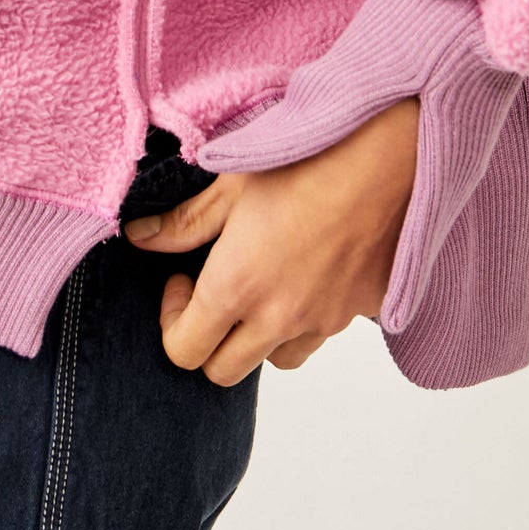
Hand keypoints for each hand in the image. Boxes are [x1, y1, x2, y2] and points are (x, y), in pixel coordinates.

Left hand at [122, 97, 420, 384]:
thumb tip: (140, 237)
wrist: (388, 157)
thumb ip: (183, 222)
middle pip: (222, 372)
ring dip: (258, 335)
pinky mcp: (357, 314)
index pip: (183, 351)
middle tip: (214, 289)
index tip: (182, 278)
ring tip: (263, 282)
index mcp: (236, 288)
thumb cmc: (306, 159)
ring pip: (274, 360)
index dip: (172, 319)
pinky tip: (305, 273)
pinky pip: (319, 336)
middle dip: (208, 339)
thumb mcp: (231, 183)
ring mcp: (321, 321)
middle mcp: (277, 318)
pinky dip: (304, 320)